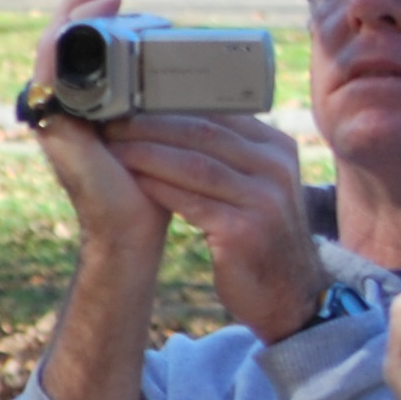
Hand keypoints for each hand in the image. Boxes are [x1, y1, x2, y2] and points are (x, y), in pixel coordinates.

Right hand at [28, 0, 169, 254]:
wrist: (135, 229)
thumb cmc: (151, 184)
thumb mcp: (158, 128)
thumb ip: (158, 100)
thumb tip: (190, 60)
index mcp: (86, 105)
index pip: (79, 48)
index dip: (92, 15)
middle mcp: (63, 106)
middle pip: (60, 42)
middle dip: (82, 5)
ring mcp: (54, 116)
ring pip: (52, 50)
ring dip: (75, 16)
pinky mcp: (55, 127)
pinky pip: (48, 75)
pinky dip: (62, 45)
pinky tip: (83, 26)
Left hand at [106, 109, 314, 339]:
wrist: (290, 295)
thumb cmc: (260, 237)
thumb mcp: (256, 187)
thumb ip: (228, 155)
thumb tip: (172, 120)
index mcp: (277, 149)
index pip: (217, 114)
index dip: (168, 106)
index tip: (129, 104)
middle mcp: (276, 168)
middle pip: (202, 133)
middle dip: (150, 125)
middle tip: (111, 122)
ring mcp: (264, 200)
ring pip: (193, 164)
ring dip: (146, 153)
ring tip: (112, 148)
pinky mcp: (245, 231)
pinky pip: (191, 201)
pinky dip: (157, 188)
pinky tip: (131, 182)